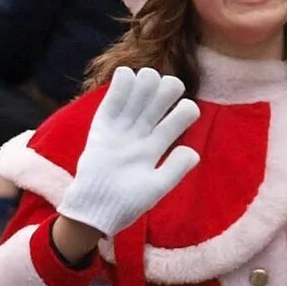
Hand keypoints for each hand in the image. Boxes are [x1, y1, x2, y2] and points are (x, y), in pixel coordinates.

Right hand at [58, 67, 201, 241]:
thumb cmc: (125, 204)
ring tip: (146, 81)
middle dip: (167, 89)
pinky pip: (113, 100)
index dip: (184, 109)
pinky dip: (121, 84)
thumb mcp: (155, 188)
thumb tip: (193, 150)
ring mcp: (120, 129)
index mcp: (155, 147)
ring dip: (146, 82)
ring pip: (137, 94)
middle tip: (167, 90)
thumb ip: (175, 169)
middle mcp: (140, 134)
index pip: (177, 118)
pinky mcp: (101, 127)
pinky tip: (127, 75)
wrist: (94, 210)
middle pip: (158, 100)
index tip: (184, 111)